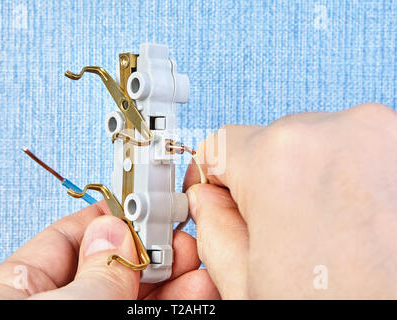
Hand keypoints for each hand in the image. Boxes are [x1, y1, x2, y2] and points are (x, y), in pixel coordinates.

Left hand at [0, 201, 218, 298]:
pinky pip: (156, 313)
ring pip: (143, 294)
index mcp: (21, 289)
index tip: (149, 204)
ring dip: (178, 277)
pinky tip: (201, 289)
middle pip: (116, 266)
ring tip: (202, 261)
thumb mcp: (58, 308)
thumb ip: (92, 271)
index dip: (115, 216)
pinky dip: (180, 301)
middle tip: (185, 235)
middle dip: (156, 247)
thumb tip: (114, 228)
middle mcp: (61, 304)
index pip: (73, 236)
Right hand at [184, 103, 396, 298]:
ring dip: (311, 181)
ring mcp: (386, 135)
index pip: (220, 146)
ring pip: (317, 145)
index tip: (221, 196)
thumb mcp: (249, 284)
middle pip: (271, 143)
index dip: (214, 179)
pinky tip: (360, 226)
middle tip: (281, 234)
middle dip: (265, 182)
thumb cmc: (344, 312)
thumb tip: (210, 201)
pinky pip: (359, 151)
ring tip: (330, 237)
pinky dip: (350, 180)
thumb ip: (214, 229)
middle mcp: (337, 132)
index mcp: (280, 160)